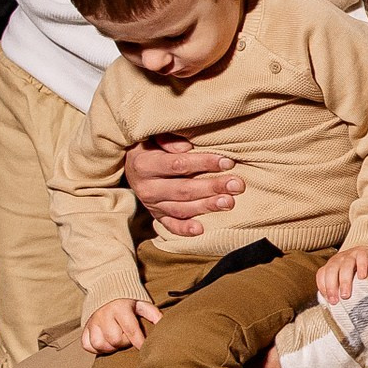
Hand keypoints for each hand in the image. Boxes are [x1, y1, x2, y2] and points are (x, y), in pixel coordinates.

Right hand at [83, 297, 159, 353]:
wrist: (106, 287)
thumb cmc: (127, 300)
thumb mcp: (141, 303)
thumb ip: (153, 314)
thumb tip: (164, 325)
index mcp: (120, 308)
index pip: (131, 330)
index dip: (139, 342)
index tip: (144, 349)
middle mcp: (104, 315)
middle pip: (115, 340)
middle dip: (124, 342)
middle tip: (128, 337)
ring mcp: (93, 321)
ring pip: (100, 344)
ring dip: (110, 347)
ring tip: (117, 341)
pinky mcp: (85, 327)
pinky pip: (87, 345)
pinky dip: (96, 348)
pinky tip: (105, 342)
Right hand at [126, 135, 243, 238]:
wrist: (131, 166)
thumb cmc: (150, 147)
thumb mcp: (153, 137)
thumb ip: (168, 139)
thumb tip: (186, 146)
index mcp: (144, 165)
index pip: (178, 165)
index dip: (204, 163)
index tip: (227, 162)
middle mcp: (147, 188)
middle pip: (183, 189)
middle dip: (212, 187)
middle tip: (236, 185)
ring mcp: (152, 205)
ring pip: (181, 208)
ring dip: (207, 207)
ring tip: (229, 202)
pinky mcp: (157, 216)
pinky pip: (170, 225)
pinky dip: (184, 229)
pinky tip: (200, 230)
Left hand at [318, 247, 367, 305]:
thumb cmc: (357, 272)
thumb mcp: (344, 279)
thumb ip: (338, 289)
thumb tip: (334, 305)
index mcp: (331, 266)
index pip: (321, 274)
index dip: (323, 287)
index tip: (330, 300)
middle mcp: (339, 259)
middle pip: (331, 271)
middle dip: (331, 287)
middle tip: (335, 301)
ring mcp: (351, 254)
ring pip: (345, 266)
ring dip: (344, 282)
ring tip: (346, 295)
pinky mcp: (364, 252)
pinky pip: (361, 257)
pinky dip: (361, 267)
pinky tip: (362, 277)